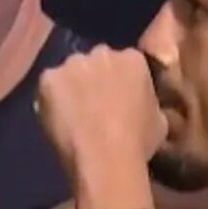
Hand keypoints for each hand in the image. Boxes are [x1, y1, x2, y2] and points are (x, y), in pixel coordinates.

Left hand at [37, 45, 166, 170]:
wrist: (105, 156)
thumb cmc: (138, 142)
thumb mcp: (159, 120)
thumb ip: (148, 101)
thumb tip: (141, 103)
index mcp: (133, 59)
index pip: (126, 62)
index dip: (120, 80)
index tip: (118, 97)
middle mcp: (102, 52)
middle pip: (96, 61)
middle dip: (95, 77)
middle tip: (94, 104)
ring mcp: (72, 63)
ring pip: (70, 71)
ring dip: (72, 86)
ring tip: (73, 113)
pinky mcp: (48, 77)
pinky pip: (48, 85)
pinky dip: (51, 98)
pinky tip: (57, 117)